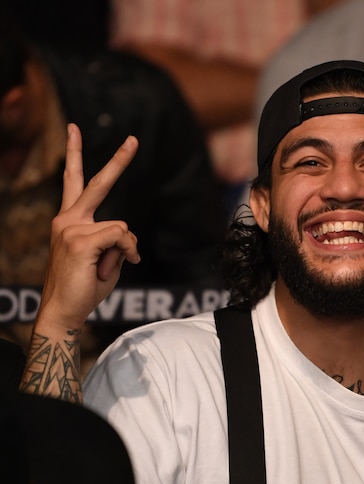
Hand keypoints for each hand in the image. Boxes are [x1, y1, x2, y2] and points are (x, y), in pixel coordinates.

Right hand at [36, 123, 140, 331]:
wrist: (65, 309)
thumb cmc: (86, 285)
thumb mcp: (105, 257)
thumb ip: (115, 239)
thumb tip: (125, 235)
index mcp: (70, 219)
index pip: (74, 181)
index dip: (74, 154)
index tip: (74, 128)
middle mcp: (67, 218)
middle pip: (98, 183)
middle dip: (119, 161)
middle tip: (134, 139)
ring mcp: (71, 227)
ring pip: (122, 227)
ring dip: (126, 250)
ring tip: (106, 268)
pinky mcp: (80, 239)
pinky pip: (121, 237)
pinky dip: (126, 252)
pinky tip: (110, 267)